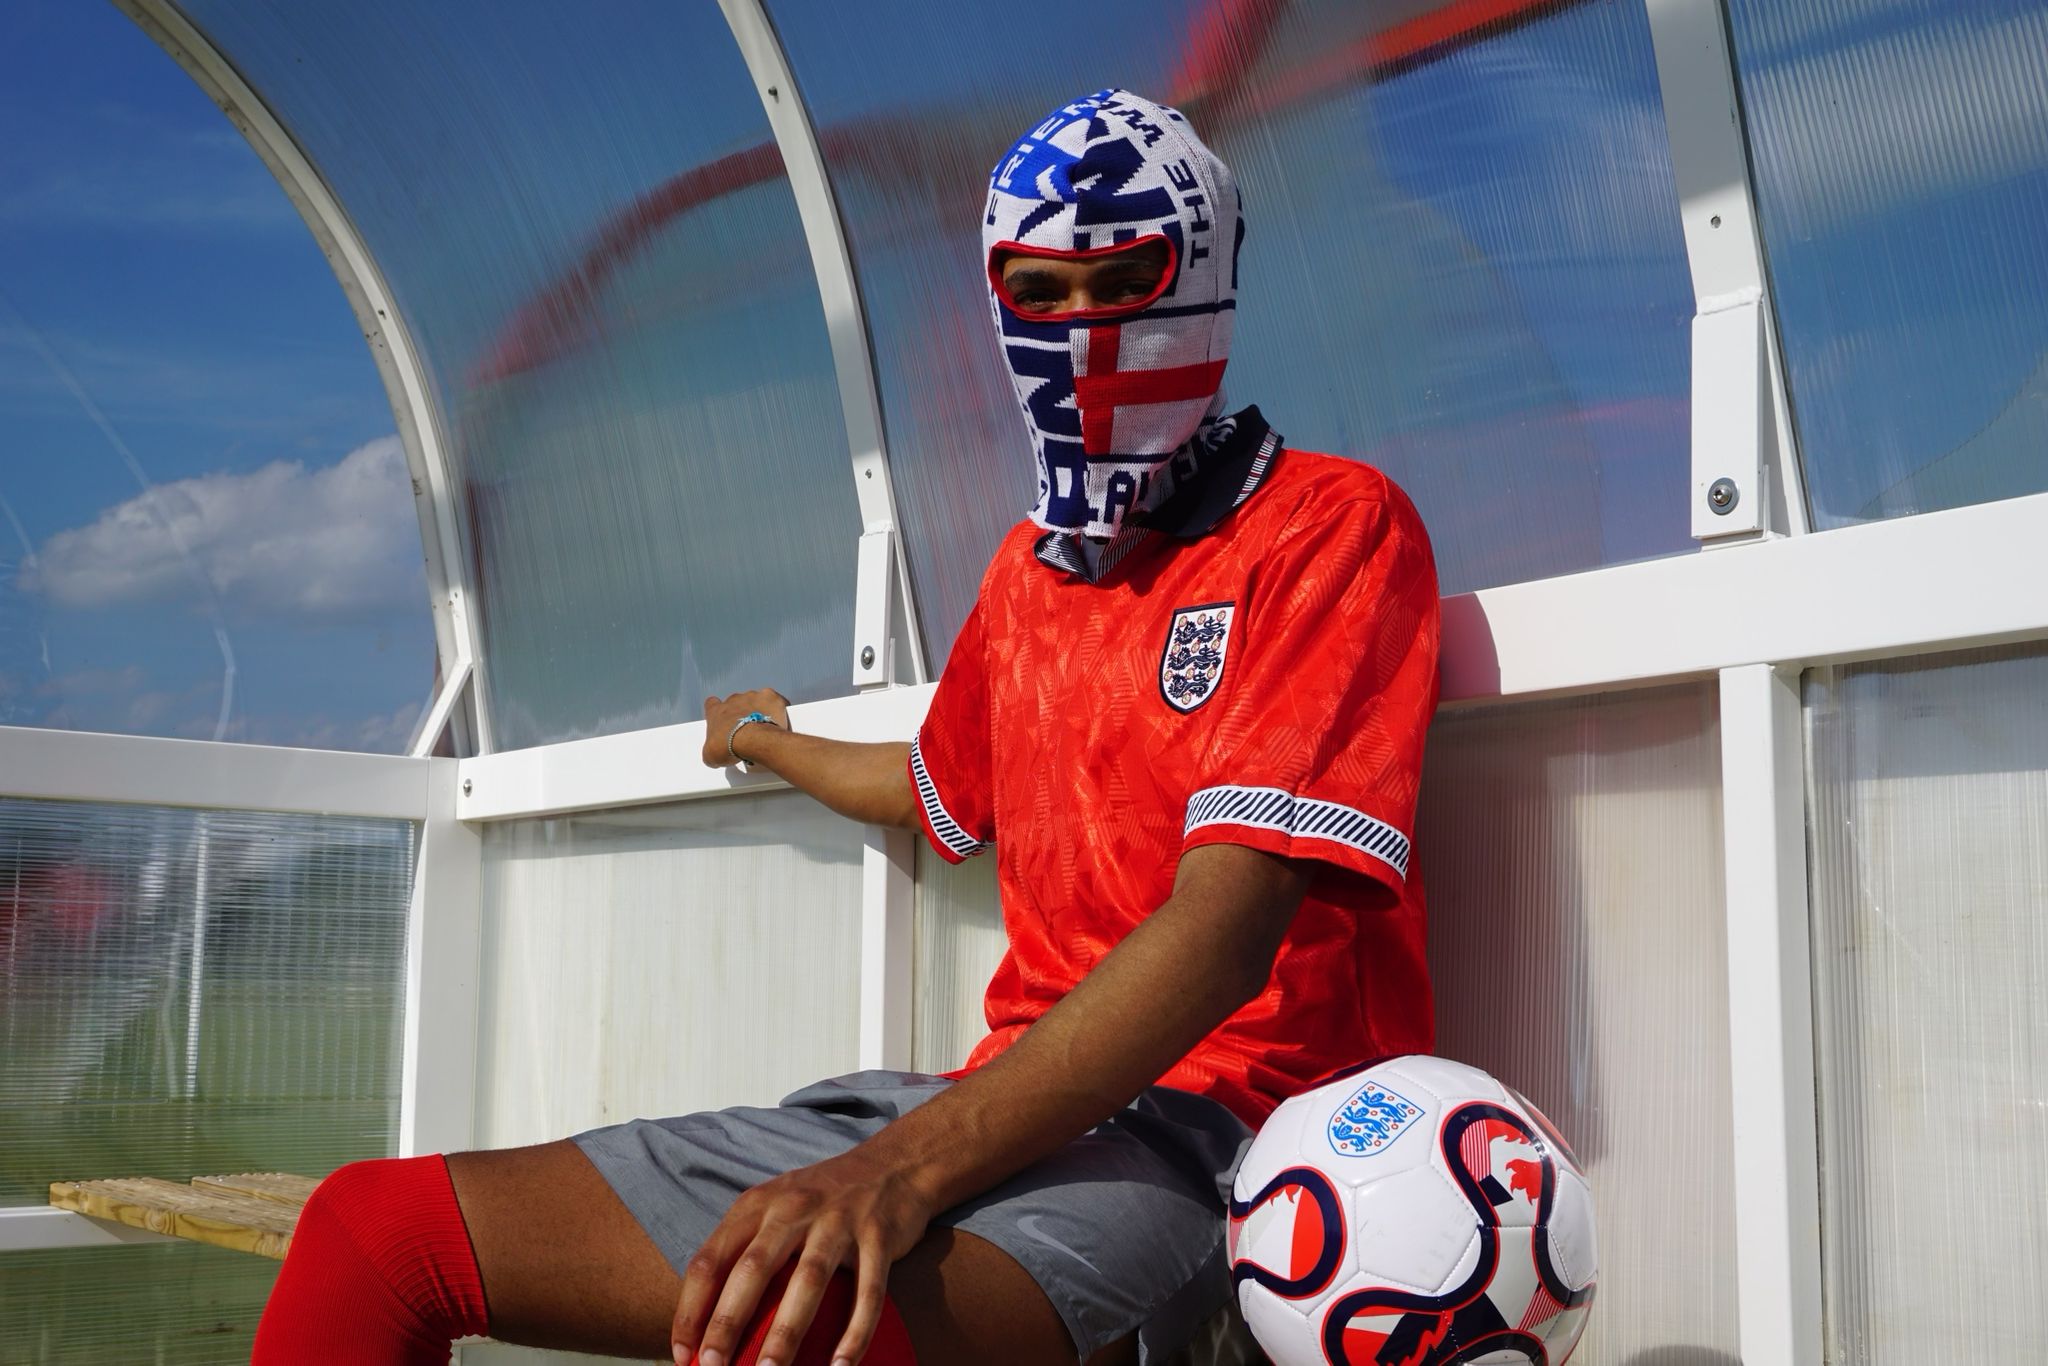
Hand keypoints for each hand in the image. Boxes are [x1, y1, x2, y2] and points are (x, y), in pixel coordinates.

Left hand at [671, 1146, 936, 1365]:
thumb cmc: (824, 1198)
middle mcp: (794, 1208)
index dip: (692, 1309)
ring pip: (807, 1280)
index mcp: (758, 1205)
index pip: (711, 1259)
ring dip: (786, 1331)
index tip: (682, 1354)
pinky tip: (841, 1364)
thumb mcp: (776, 1206)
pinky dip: (855, 1330)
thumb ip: (745, 1247)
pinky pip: (868, 1290)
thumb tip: (705, 1317)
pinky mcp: (879, 1236)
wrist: (896, 1164)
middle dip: (728, 1322)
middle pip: (753, 1269)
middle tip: (712, 1365)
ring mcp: (839, 1220)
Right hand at [702, 688, 791, 768]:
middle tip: (747, 732)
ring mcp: (752, 696)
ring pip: (756, 701)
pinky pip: (774, 700)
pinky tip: (777, 720)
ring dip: (759, 712)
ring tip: (763, 729)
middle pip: (737, 703)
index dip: (718, 712)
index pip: (712, 704)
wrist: (753, 740)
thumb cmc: (730, 745)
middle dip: (742, 715)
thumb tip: (713, 757)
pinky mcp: (770, 697)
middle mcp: (733, 700)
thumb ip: (711, 751)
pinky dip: (776, 708)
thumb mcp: (711, 755)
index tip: (724, 722)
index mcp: (717, 711)